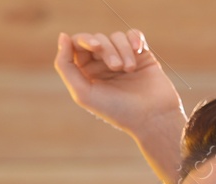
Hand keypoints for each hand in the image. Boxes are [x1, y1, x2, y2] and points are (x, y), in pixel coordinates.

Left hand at [54, 29, 183, 135]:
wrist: (152, 116)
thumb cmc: (116, 110)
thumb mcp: (83, 93)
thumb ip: (66, 66)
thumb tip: (63, 36)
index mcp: (86, 73)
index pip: (77, 46)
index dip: (85, 40)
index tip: (96, 47)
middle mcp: (101, 65)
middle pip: (98, 40)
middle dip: (106, 49)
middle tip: (116, 67)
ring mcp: (121, 58)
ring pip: (116, 37)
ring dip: (122, 51)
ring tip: (129, 70)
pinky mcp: (140, 53)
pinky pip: (133, 34)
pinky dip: (135, 40)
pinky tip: (139, 51)